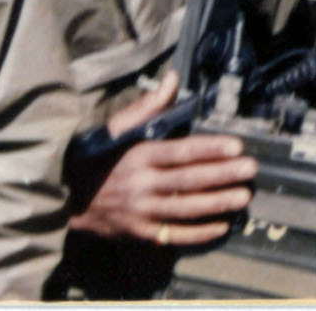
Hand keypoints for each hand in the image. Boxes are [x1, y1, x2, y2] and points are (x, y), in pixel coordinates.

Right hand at [69, 71, 255, 245]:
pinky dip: (199, 232)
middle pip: (189, 180)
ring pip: (186, 208)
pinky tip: (221, 225)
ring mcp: (142, 212)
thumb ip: (148, 106)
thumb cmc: (95, 157)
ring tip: (244, 197)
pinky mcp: (141, 233)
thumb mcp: (116, 128)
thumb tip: (172, 80)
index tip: (236, 146)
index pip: (181, 152)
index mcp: (138, 155)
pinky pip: (175, 235)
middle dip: (223, 175)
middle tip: (250, 171)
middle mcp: (142, 184)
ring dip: (218, 203)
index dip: (210, 149)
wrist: (66, 198)